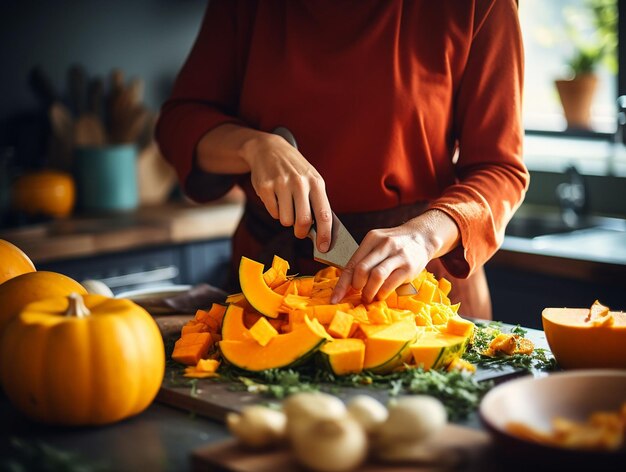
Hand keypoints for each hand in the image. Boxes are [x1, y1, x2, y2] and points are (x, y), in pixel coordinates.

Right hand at [241, 133, 331, 251]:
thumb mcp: (311, 180)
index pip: (324, 214)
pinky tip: (276, 197)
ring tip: (286, 205)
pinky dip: (275, 210)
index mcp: (316, 183)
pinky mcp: (264, 187)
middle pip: (302, 221)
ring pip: (285, 220)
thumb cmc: (295, 170)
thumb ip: (317, 203)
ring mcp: (281, 184)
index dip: (325, 235)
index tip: (324, 248)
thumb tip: (321, 232)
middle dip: (301, 232)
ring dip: (286, 219)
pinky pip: (272, 212)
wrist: (269, 149)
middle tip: (300, 232)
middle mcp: (299, 183)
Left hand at [330, 210, 459, 302]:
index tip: (334, 299)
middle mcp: (384, 244)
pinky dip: (382, 293)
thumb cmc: (395, 245)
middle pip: (361, 270)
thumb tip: (346, 285)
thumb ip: (364, 260)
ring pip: (375, 276)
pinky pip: (390, 284)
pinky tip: (380, 295)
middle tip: (357, 294)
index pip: (352, 263)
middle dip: (355, 287)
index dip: (341, 284)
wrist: (422, 237)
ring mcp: (397, 255)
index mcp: (371, 239)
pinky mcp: (409, 266)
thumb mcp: (378, 245)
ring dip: (368, 292)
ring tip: (368, 297)